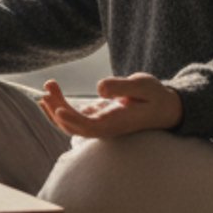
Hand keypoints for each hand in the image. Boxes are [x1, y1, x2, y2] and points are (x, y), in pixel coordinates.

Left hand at [40, 72, 183, 137]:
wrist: (164, 108)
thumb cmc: (155, 96)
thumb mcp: (143, 86)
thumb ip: (122, 87)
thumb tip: (99, 88)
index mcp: (117, 123)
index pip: (90, 128)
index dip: (72, 120)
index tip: (57, 108)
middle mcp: (105, 127)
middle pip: (75, 127)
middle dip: (57, 110)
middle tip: (48, 87)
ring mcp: (99, 123)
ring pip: (71, 123)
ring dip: (56, 106)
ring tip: (49, 85)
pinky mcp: (96, 116)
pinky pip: (74, 116)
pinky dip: (60, 104)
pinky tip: (52, 90)